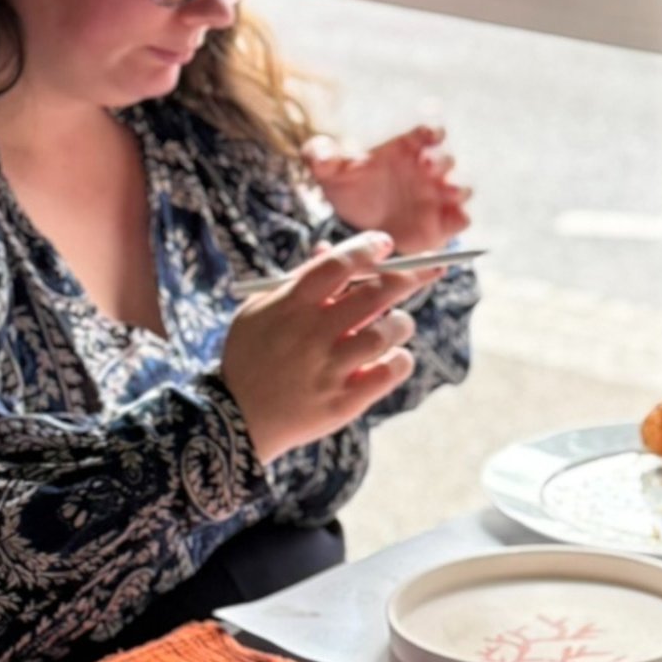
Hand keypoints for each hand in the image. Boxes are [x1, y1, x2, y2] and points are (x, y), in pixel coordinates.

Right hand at [220, 234, 429, 462]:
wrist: (236, 419)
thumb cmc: (253, 355)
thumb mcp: (261, 311)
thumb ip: (298, 281)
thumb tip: (331, 249)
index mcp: (290, 306)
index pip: (338, 265)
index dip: (367, 248)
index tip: (386, 243)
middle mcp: (312, 335)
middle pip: (374, 294)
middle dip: (407, 277)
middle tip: (424, 271)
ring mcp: (329, 370)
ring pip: (387, 333)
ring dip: (401, 322)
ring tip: (397, 323)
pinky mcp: (343, 402)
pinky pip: (391, 372)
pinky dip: (400, 360)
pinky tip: (393, 356)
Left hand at [305, 125, 470, 252]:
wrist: (358, 224)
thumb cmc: (350, 188)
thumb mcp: (329, 171)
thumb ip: (321, 157)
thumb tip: (319, 156)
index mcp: (406, 149)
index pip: (426, 133)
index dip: (431, 132)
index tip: (430, 135)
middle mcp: (428, 170)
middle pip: (445, 160)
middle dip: (440, 162)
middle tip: (426, 168)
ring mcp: (438, 197)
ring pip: (461, 188)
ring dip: (457, 190)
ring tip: (446, 194)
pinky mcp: (442, 224)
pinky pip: (460, 220)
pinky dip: (458, 220)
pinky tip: (447, 222)